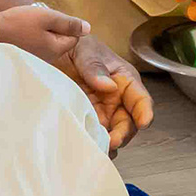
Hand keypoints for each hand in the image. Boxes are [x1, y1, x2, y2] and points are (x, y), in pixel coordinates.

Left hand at [0, 6, 152, 147]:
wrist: (51, 52)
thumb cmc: (76, 45)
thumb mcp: (86, 50)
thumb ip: (95, 67)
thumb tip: (109, 86)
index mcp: (125, 80)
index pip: (141, 99)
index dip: (145, 112)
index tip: (144, 123)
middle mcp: (117, 100)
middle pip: (128, 123)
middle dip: (122, 134)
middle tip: (111, 142)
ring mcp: (102, 113)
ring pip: (112, 135)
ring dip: (107, 144)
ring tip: (97, 149)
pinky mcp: (86, 121)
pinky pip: (94, 137)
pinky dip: (92, 145)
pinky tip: (85, 148)